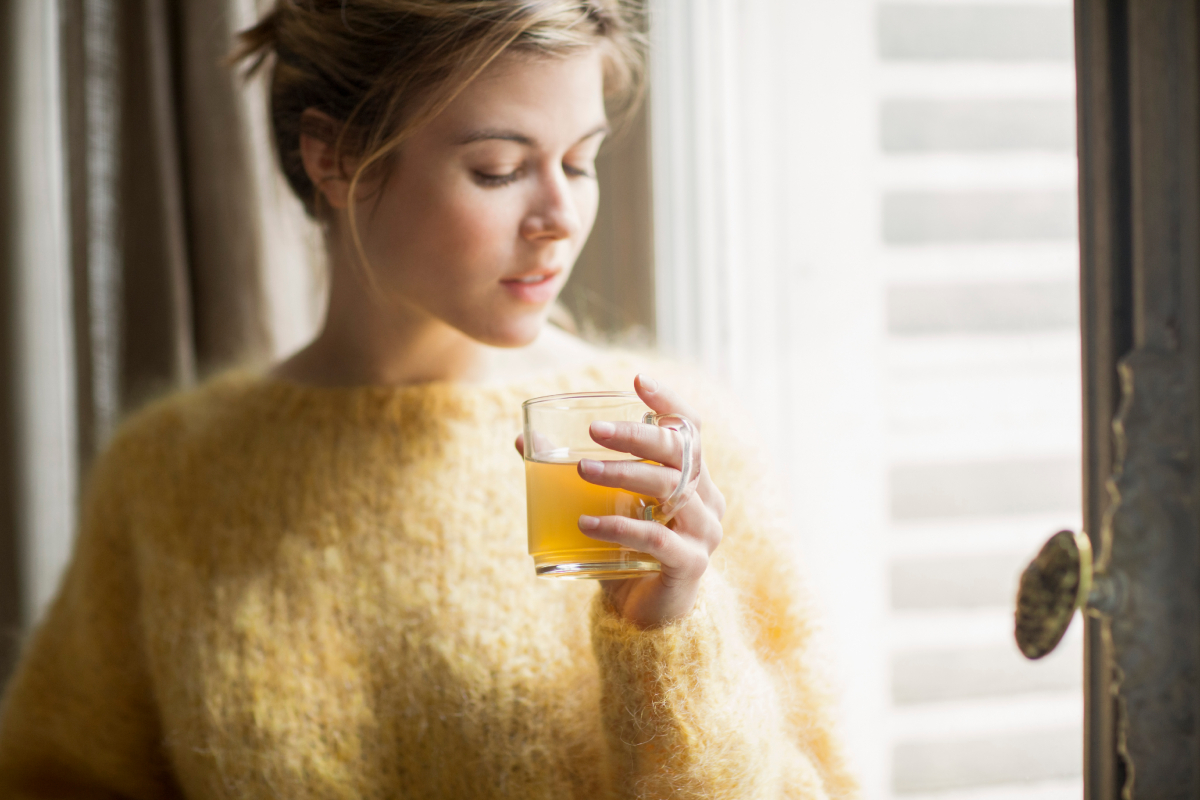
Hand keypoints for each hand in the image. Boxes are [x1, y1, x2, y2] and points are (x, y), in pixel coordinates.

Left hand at [515, 374, 725, 627]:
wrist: (648, 621)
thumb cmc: (627, 554)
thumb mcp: (605, 508)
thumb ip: (575, 476)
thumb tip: (522, 441)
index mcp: (694, 479)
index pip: (691, 429)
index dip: (669, 401)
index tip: (637, 380)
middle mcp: (707, 500)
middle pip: (681, 452)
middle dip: (636, 435)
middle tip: (594, 429)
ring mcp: (703, 533)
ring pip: (670, 489)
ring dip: (624, 474)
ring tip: (582, 469)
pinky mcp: (690, 565)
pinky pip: (657, 538)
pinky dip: (620, 526)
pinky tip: (587, 523)